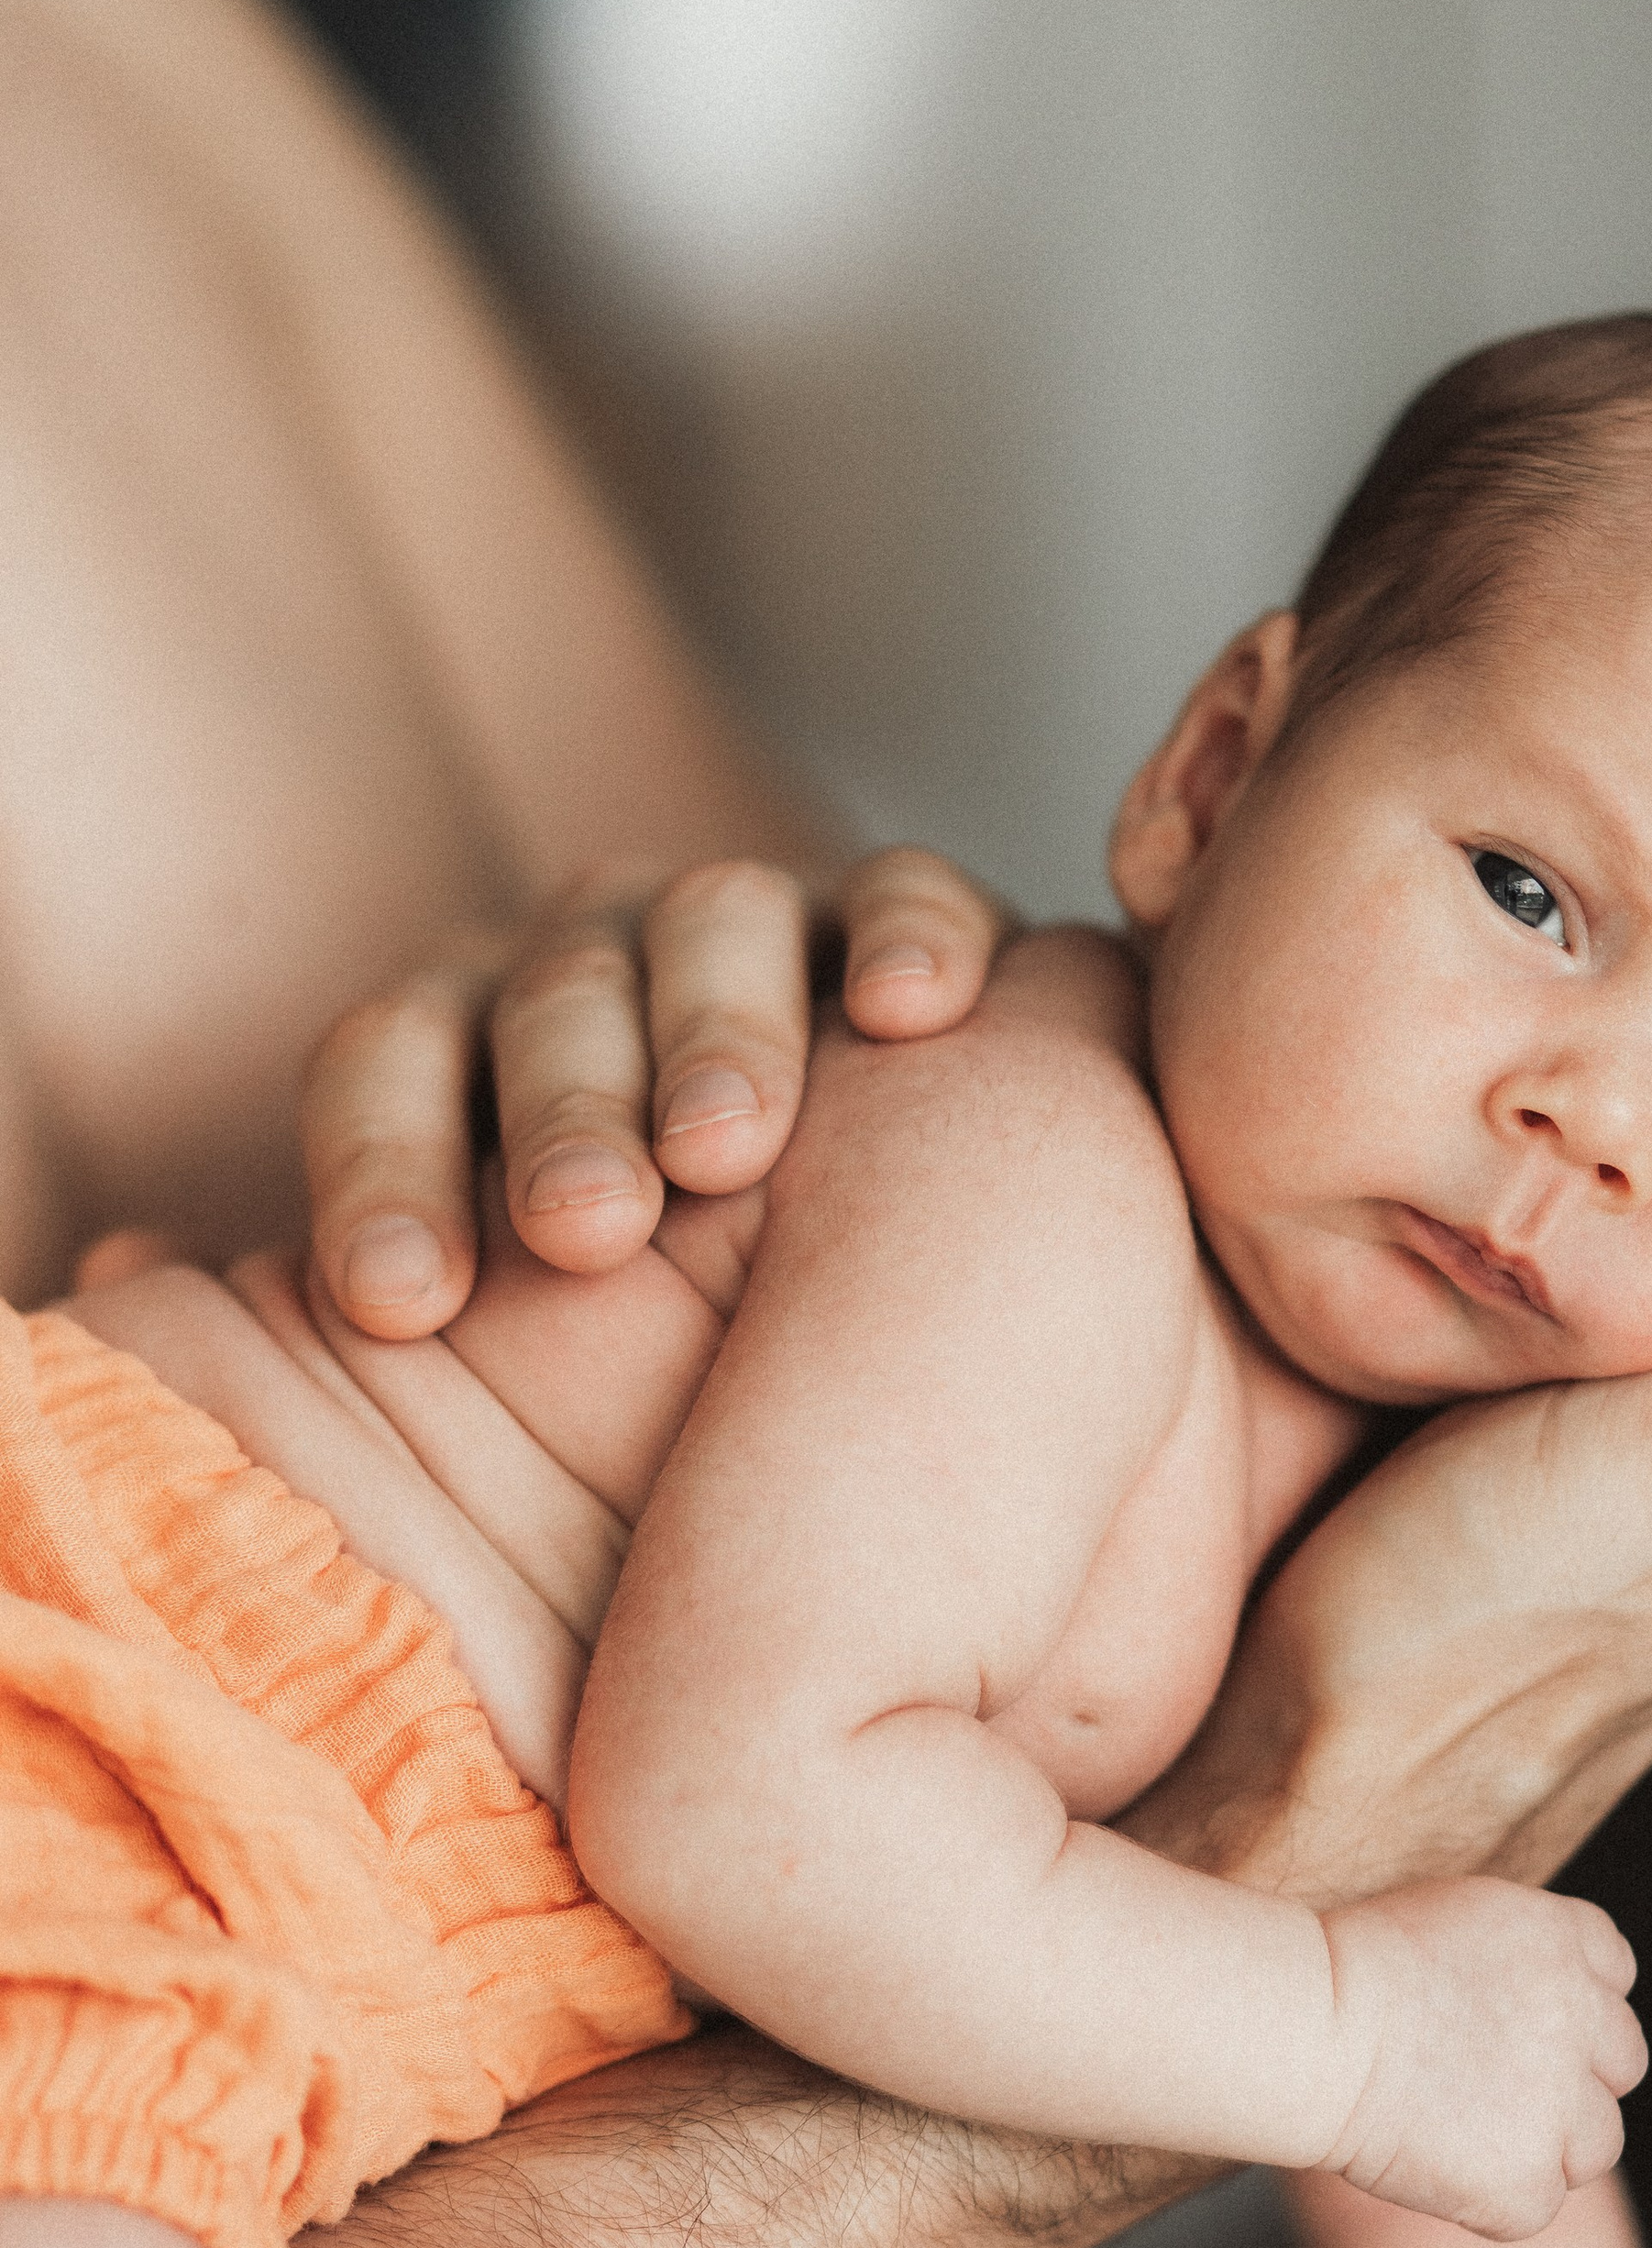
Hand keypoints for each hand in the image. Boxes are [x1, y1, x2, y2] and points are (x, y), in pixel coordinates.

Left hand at [302, 848, 1015, 1338]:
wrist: (901, 1284)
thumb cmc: (663, 1351)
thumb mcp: (510, 1349)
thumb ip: (382, 1305)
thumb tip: (142, 1290)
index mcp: (469, 1043)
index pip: (388, 1059)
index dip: (381, 1169)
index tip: (399, 1309)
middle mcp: (597, 963)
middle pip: (550, 994)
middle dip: (559, 1109)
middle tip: (581, 1234)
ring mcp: (750, 930)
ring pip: (714, 919)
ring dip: (714, 1032)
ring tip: (724, 1151)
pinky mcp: (901, 928)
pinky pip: (901, 895)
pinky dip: (907, 935)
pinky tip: (913, 1010)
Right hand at [1321, 1882, 1644, 2233]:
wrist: (1311, 2028)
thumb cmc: (1347, 1967)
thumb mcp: (1457, 1918)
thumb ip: (1521, 1956)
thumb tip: (1532, 2000)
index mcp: (1565, 1938)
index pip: (1614, 1973)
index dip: (1571, 2004)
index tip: (1517, 2019)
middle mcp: (1583, 2018)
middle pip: (1622, 2061)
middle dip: (1573, 2078)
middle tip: (1491, 2086)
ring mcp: (1564, 2105)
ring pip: (1596, 2144)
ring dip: (1546, 2145)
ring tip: (1462, 2132)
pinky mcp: (1528, 2181)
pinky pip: (1534, 2206)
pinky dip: (1492, 2201)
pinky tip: (1433, 2166)